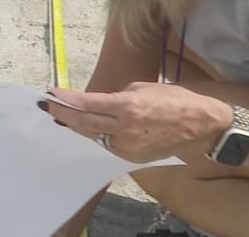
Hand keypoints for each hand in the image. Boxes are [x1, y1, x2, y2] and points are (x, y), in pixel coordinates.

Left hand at [43, 83, 230, 162]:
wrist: (201, 125)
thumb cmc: (174, 100)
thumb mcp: (141, 88)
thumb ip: (114, 97)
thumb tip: (94, 102)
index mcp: (127, 107)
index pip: (86, 104)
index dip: (65, 100)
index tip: (50, 94)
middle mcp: (125, 129)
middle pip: (83, 124)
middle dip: (62, 114)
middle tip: (47, 106)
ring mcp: (128, 147)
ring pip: (94, 136)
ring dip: (78, 125)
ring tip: (63, 115)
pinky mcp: (133, 158)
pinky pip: (108, 145)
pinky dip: (96, 135)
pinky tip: (88, 127)